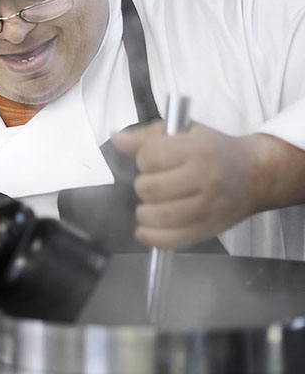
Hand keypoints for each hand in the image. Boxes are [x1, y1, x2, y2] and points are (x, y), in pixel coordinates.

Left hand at [112, 121, 258, 248]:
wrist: (255, 175)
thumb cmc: (214, 150)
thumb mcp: (184, 132)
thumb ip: (147, 137)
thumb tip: (117, 139)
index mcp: (197, 150)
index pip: (149, 157)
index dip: (144, 158)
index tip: (154, 159)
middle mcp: (204, 179)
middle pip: (149, 188)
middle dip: (144, 184)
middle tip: (155, 182)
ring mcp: (207, 208)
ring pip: (156, 215)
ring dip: (144, 211)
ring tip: (151, 204)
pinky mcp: (208, 230)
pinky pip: (171, 240)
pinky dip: (152, 237)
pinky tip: (144, 231)